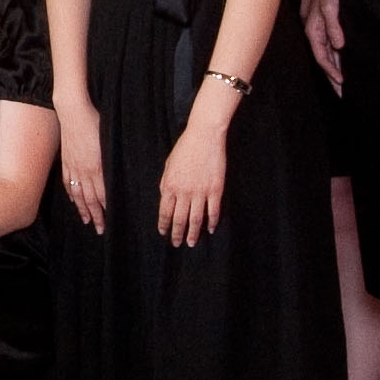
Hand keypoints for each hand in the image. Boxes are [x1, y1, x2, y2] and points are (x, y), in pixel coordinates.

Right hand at [57, 101, 107, 231]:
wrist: (73, 111)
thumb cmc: (94, 122)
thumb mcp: (108, 142)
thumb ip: (110, 162)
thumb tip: (115, 176)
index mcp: (97, 166)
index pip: (102, 194)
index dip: (105, 209)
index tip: (109, 221)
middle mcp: (84, 170)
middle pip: (89, 199)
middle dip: (95, 215)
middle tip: (99, 229)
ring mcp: (73, 166)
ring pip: (77, 194)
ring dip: (82, 209)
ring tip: (86, 220)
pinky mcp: (66, 160)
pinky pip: (68, 182)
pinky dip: (70, 194)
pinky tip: (73, 200)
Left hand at [156, 114, 230, 248]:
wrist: (204, 136)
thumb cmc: (184, 148)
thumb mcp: (169, 165)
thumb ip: (166, 183)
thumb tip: (165, 198)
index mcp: (170, 185)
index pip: (164, 212)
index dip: (164, 225)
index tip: (164, 233)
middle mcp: (184, 192)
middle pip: (179, 219)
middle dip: (177, 233)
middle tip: (176, 244)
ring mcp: (201, 192)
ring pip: (196, 219)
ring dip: (193, 233)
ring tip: (192, 243)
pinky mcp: (216, 189)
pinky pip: (213, 211)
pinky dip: (212, 222)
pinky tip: (210, 229)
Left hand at [301, 0, 347, 86]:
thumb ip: (328, 7)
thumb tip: (338, 35)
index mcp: (311, 9)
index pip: (316, 44)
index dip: (326, 65)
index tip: (338, 85)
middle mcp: (311, 6)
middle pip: (316, 46)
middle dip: (328, 70)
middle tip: (340, 91)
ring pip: (318, 34)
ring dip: (329, 57)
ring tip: (339, 76)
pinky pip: (328, 10)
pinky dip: (333, 29)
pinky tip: (341, 44)